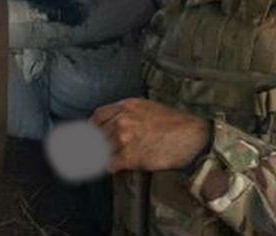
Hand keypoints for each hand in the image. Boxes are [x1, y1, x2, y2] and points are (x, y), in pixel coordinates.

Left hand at [90, 98, 209, 172]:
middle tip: (86, 152)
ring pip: (98, 150)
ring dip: (96, 157)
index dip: (89, 126)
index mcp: (126, 106)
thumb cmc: (173, 123)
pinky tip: (109, 167)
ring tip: (94, 162)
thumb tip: (113, 123)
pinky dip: (106, 167)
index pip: (97, 116)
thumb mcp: (148, 107)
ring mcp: (124, 139)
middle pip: (94, 134)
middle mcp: (122, 120)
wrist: (190, 137)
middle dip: (89, 144)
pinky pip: (108, 164)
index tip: (86, 134)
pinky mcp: (130, 157)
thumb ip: (128, 113)